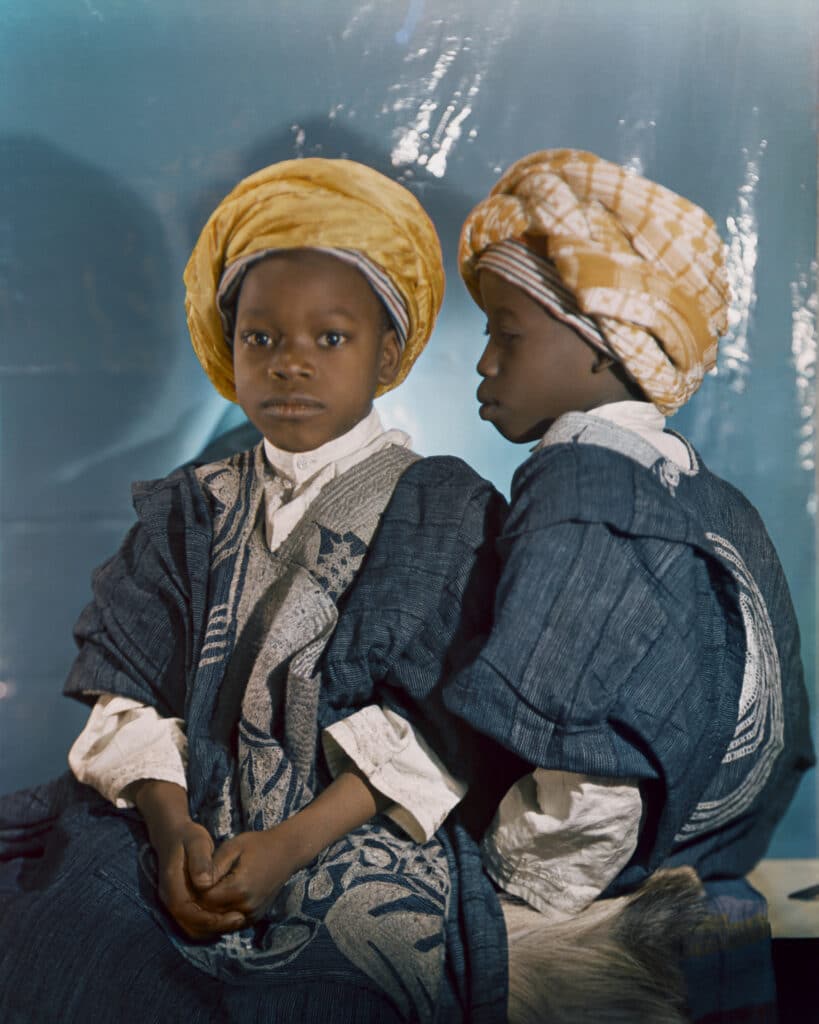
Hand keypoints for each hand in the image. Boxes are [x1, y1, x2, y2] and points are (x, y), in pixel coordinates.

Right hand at [153, 818, 246, 939]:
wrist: (173, 835)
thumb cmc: (188, 837)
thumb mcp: (197, 842)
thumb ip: (200, 862)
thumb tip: (205, 884)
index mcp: (171, 885)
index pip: (186, 911)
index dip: (208, 918)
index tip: (232, 916)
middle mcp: (169, 898)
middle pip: (190, 925)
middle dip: (214, 927)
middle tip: (240, 920)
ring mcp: (174, 903)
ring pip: (192, 927)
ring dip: (213, 928)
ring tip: (237, 920)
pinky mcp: (182, 904)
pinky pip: (195, 923)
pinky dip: (210, 925)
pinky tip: (227, 917)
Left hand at [197, 827, 300, 925]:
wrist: (286, 853)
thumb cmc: (257, 845)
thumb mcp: (232, 847)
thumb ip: (213, 866)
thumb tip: (197, 883)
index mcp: (239, 888)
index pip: (204, 900)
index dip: (193, 891)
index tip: (189, 880)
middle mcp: (246, 907)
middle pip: (210, 914)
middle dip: (199, 904)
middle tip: (192, 888)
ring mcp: (252, 915)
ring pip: (219, 922)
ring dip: (209, 912)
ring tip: (204, 893)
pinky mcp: (255, 918)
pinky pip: (231, 923)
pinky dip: (221, 915)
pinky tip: (217, 900)